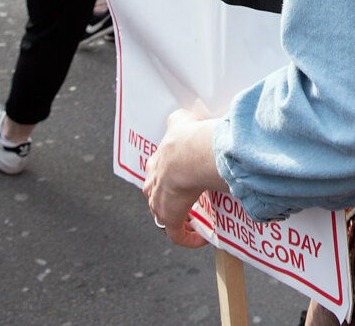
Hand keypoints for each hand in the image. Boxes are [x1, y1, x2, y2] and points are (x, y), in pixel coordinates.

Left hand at [143, 103, 223, 248]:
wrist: (187, 155)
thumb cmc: (187, 139)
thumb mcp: (182, 122)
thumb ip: (181, 119)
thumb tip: (184, 115)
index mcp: (157, 162)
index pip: (157, 171)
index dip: (168, 176)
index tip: (181, 180)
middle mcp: (154, 183)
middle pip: (157, 194)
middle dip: (169, 198)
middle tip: (187, 200)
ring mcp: (160, 202)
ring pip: (164, 214)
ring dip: (178, 217)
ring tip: (194, 219)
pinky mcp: (170, 217)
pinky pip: (177, 234)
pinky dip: (188, 238)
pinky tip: (200, 239)